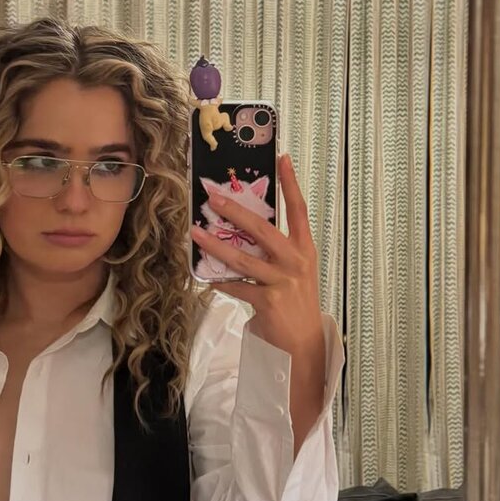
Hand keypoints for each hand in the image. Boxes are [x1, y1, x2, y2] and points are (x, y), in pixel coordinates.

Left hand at [190, 154, 324, 360]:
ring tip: (195, 233)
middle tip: (215, 197)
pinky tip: (206, 277)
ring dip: (215, 246)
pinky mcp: (269, 302)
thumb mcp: (294, 270)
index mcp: (304, 248)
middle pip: (263, 229)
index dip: (291, 183)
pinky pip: (237, 287)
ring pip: (243, 259)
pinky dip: (220, 282)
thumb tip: (245, 227)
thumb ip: (276, 250)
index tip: (283, 158)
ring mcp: (283, 281)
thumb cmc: (295, 300)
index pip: (298, 209)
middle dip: (236, 211)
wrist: (303, 341)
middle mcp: (296, 261)